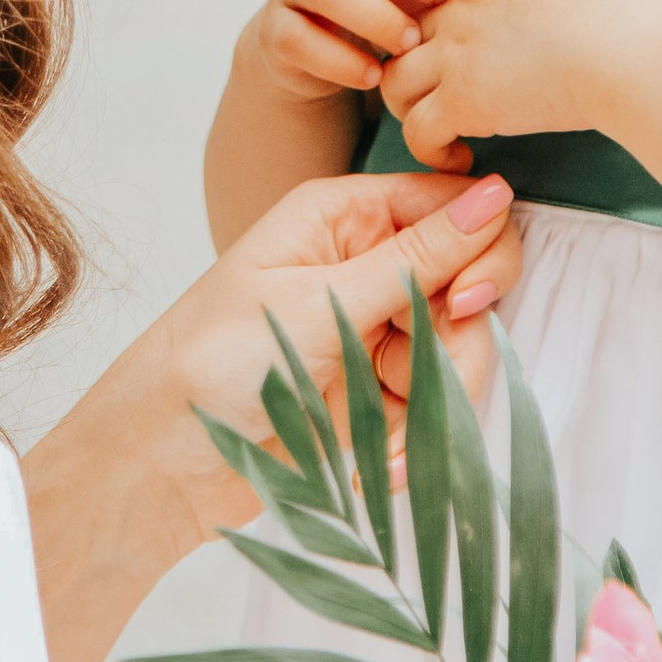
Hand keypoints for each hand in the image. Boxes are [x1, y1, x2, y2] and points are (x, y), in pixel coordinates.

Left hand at [25, 172, 523, 661]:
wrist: (164, 463)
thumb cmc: (214, 362)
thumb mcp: (319, 303)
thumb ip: (415, 257)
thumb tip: (497, 195)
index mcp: (342, 216)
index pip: (452, 206)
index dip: (480, 250)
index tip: (468, 302)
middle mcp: (365, 264)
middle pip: (468, 284)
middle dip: (457, 342)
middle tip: (415, 381)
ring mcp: (373, 329)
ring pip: (459, 353)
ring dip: (434, 406)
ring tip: (386, 449)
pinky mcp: (375, 391)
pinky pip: (433, 406)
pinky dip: (415, 440)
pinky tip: (376, 466)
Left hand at [381, 0, 661, 167]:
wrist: (636, 51)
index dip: (448, 14)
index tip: (473, 44)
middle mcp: (461, 8)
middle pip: (403, 31)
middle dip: (414, 57)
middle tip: (443, 88)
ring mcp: (456, 56)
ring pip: (395, 81)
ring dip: (410, 106)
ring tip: (442, 123)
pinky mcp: (463, 103)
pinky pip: (418, 133)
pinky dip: (429, 149)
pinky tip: (461, 155)